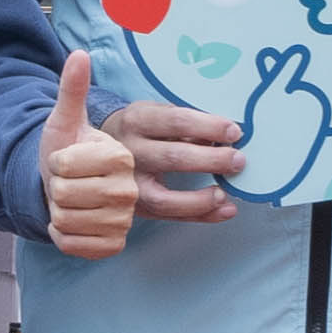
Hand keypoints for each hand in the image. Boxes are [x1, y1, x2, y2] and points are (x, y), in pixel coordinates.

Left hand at [30, 52, 138, 256]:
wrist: (70, 189)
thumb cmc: (69, 152)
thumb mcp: (65, 119)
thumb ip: (72, 88)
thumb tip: (78, 55)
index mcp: (121, 155)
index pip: (64, 166)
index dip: (55, 164)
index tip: (66, 161)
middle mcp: (130, 188)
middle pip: (64, 193)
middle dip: (57, 187)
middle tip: (64, 183)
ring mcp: (124, 219)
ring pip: (63, 219)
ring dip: (57, 209)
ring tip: (72, 199)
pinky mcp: (114, 244)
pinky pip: (69, 243)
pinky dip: (60, 234)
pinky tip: (71, 221)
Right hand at [102, 94, 246, 221]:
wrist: (94, 149)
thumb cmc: (138, 130)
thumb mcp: (155, 114)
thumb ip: (187, 125)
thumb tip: (227, 136)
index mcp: (136, 120)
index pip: (176, 121)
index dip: (208, 126)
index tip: (234, 132)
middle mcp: (128, 153)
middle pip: (172, 158)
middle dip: (211, 160)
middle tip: (237, 160)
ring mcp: (128, 185)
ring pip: (164, 198)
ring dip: (201, 199)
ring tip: (224, 194)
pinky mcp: (135, 207)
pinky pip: (169, 217)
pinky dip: (200, 215)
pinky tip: (222, 210)